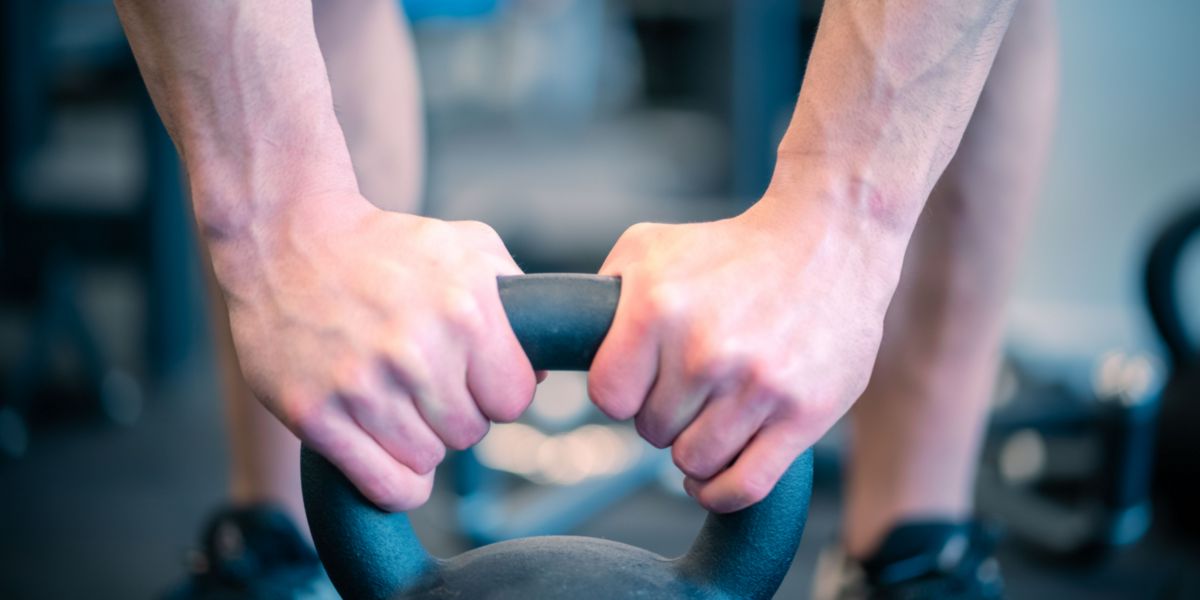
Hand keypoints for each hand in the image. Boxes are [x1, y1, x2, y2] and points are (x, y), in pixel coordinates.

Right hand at [212, 193, 536, 510]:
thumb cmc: (380, 245)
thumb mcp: (465, 247)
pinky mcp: (315, 414)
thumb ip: (517, 300)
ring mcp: (361, 385)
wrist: (283, 237)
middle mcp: (416, 351)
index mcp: (464, 309)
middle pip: (470, 433)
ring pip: (427, 460)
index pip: (514, 399)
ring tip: (393, 398)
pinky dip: (394, 480)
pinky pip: (385, 487)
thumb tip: (542, 372)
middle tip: (423, 383)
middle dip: (454, 413)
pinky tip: (383, 446)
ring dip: (418, 440)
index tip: (472, 378)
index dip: (496, 392)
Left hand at [588, 196, 905, 512]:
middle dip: (665, 413)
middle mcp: (706, 350)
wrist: (829, 241)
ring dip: (696, 446)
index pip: (608, 398)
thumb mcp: (650, 246)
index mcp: (659, 308)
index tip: (642, 379)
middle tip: (692, 384)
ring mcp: (758, 386)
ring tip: (712, 412)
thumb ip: (603, 295)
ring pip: (694, 462)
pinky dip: (720, 492)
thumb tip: (565, 342)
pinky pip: (743, 488)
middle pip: (652, 431)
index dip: (622, 393)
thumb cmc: (731, 249)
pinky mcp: (803, 415)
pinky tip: (715, 473)